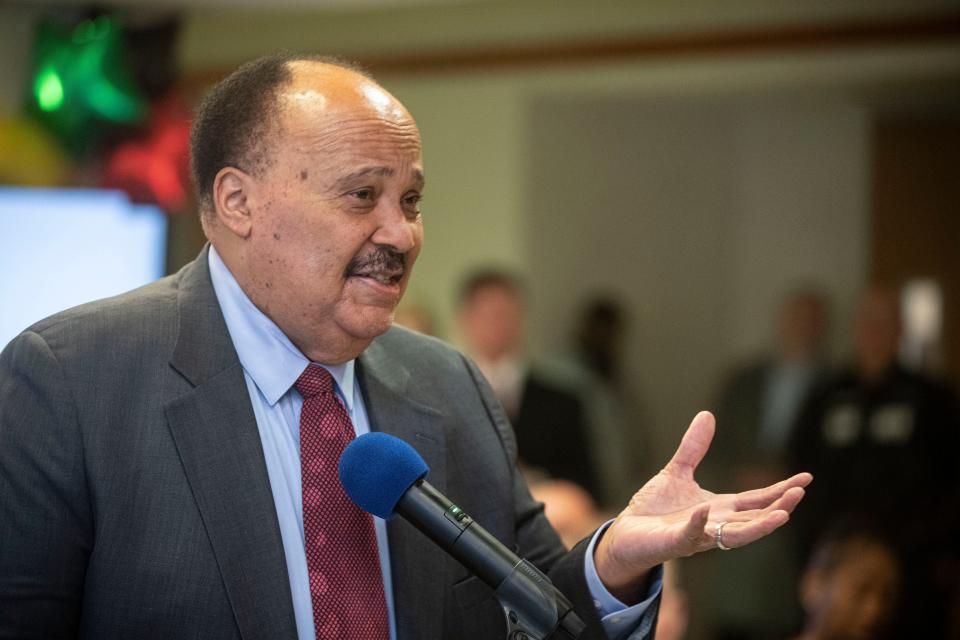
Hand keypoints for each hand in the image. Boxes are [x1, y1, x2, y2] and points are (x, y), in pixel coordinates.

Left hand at [594, 411, 811, 601]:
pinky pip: (690, 535)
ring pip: (734, 536)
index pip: (757, 500)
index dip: (780, 491)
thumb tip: (707, 414)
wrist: (627, 533)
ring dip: (758, 527)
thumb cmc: (654, 508)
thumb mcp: (677, 471)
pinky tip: (705, 509)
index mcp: (720, 508)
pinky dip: (698, 524)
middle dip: (778, 508)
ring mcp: (697, 535)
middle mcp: (715, 525)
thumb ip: (694, 448)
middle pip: (754, 519)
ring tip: (781, 515)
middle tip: (799, 493)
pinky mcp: (675, 542)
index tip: (805, 479)